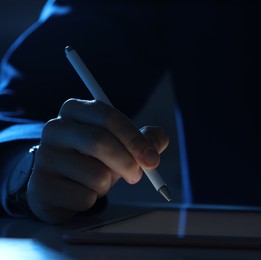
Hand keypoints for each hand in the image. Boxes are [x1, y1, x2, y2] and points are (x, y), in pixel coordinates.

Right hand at [27, 99, 168, 223]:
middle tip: (138, 176)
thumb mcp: (119, 145)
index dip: (135, 139)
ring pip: (95, 174)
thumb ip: (143, 139)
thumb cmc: (92, 160)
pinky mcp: (41, 185)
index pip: (108, 117)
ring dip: (107, 184)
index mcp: (76, 110)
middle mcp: (55, 128)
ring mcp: (44, 156)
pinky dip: (92, 199)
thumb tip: (159, 139)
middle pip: (99, 141)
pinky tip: (80, 192)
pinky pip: (84, 198)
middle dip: (127, 162)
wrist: (58, 186)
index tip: (152, 158)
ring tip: (97, 182)